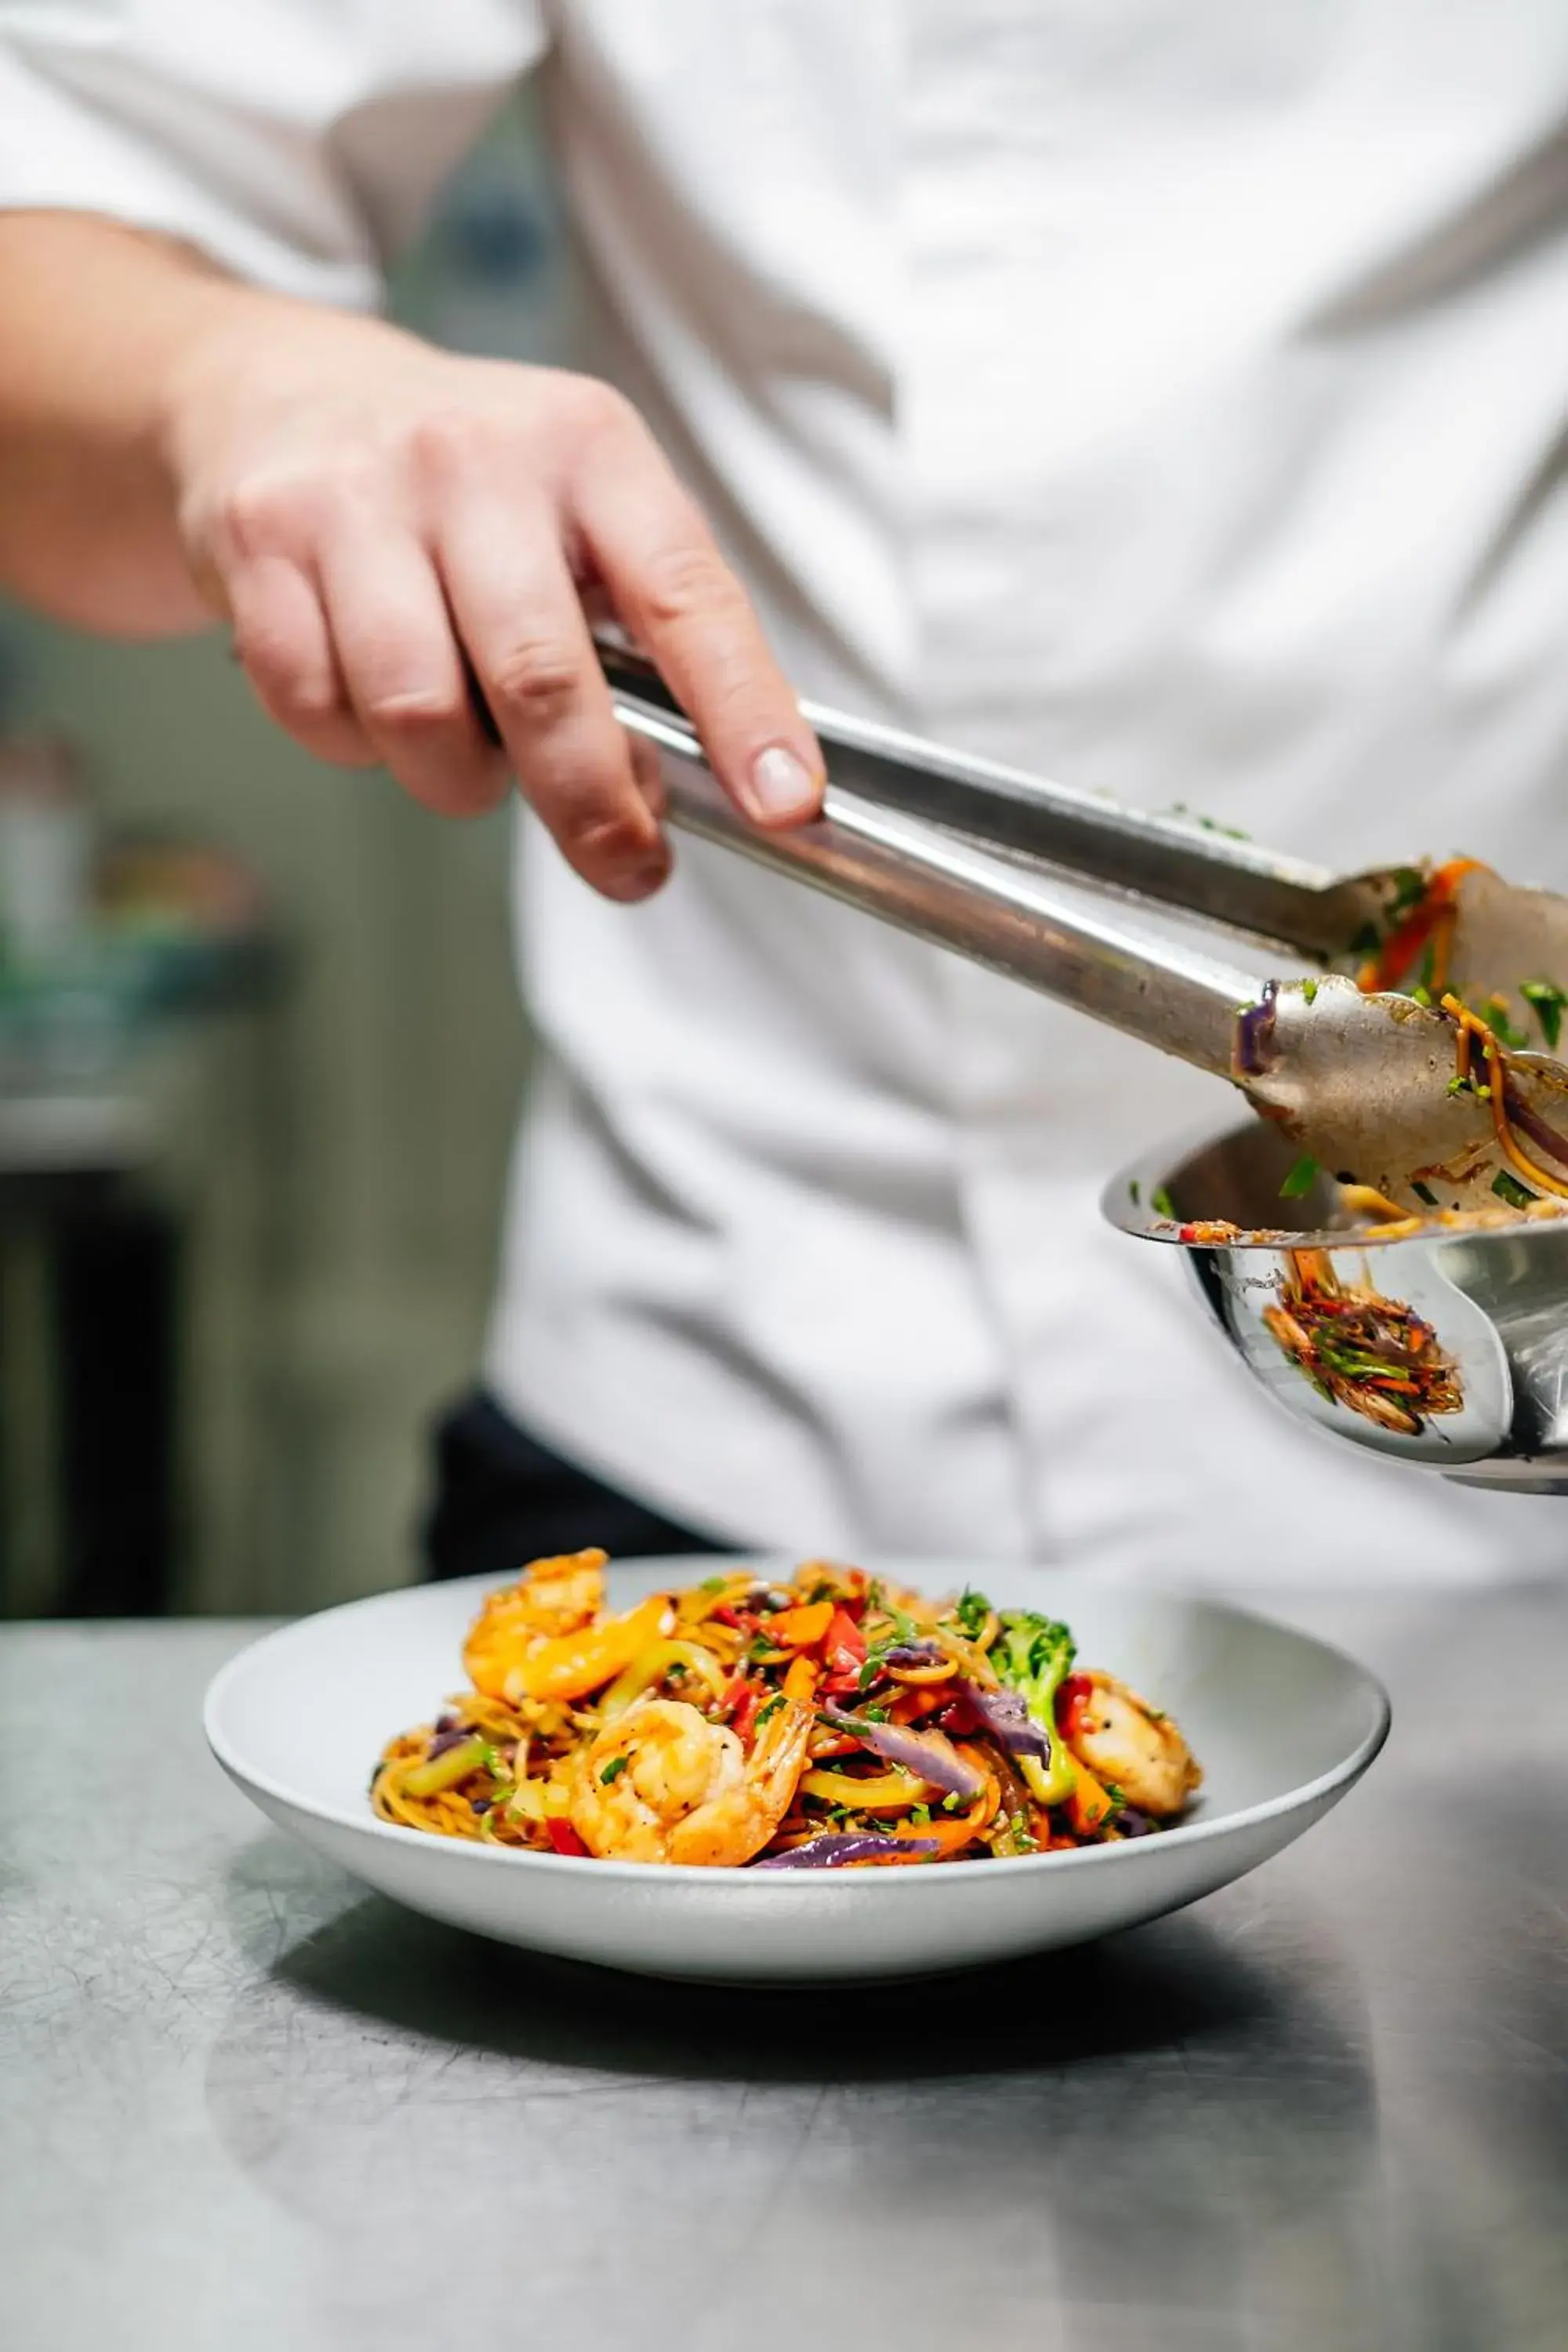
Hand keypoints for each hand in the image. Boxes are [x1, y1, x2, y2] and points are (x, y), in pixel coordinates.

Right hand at [163, 305, 822, 899]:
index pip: (684, 596)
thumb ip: (640, 639)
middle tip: (625, 865)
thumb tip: (671, 790)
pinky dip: (356, 748)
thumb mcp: (581, 513)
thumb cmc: (467, 487)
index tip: (785, 802)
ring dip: (457, 780)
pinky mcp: (259, 542)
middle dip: (591, 804)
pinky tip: (373, 707)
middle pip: (542, 680)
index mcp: (589, 449)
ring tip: (469, 759)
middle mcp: (474, 457)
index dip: (743, 711)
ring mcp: (357, 496)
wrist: (281, 394)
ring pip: (419, 714)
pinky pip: (318, 709)